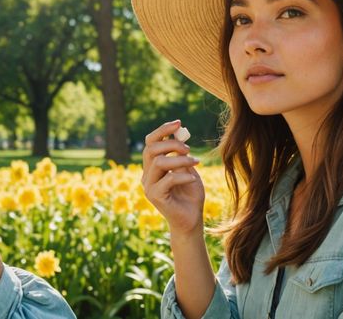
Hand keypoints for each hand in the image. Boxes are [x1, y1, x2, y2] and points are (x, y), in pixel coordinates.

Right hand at [141, 119, 204, 235]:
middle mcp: (147, 174)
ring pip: (159, 162)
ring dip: (180, 159)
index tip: (179, 123)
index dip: (162, 131)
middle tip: (189, 148)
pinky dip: (183, 175)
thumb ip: (181, 154)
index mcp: (152, 166)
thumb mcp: (188, 169)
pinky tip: (193, 178)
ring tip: (196, 162)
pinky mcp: (154, 196)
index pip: (150, 143)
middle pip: (151, 149)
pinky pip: (168, 179)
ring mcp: (148, 186)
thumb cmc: (190, 195)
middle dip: (172, 144)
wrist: (191, 220)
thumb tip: (179, 132)